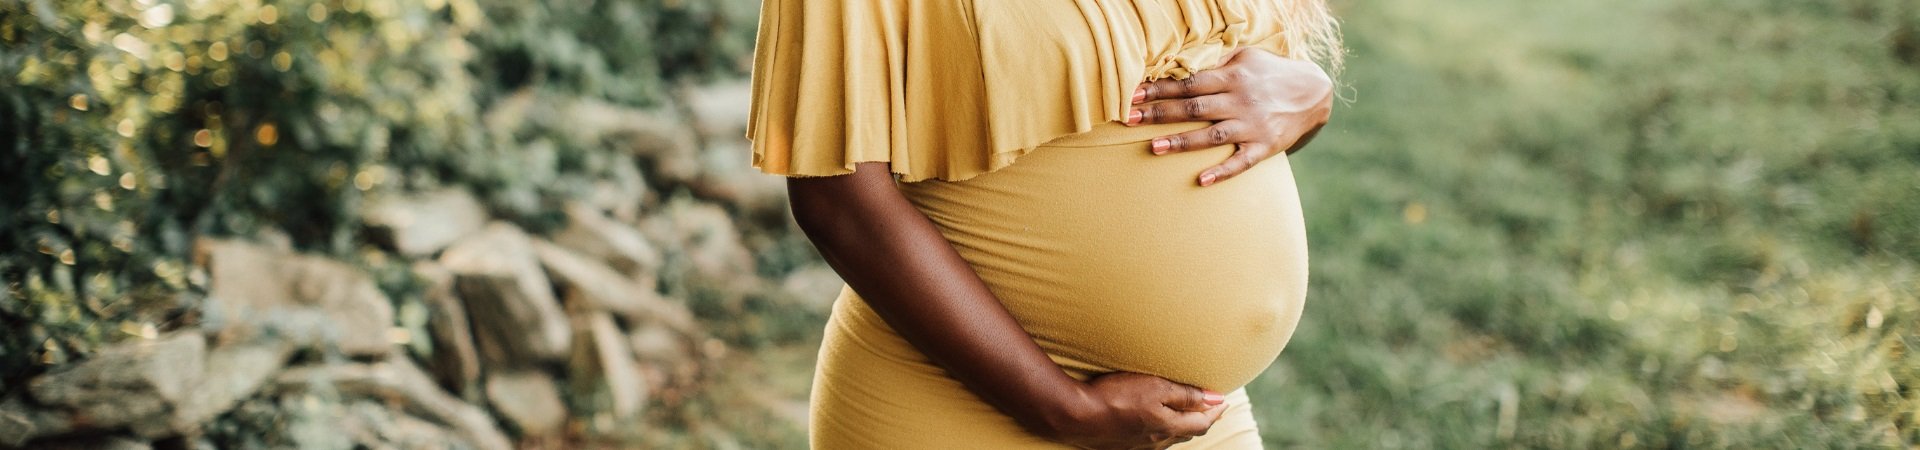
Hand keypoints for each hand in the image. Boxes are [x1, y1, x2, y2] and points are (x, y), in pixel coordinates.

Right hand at [1030, 372, 1228, 449]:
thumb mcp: (1156, 388)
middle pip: (1187, 432)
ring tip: (1186, 415)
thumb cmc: (1117, 397)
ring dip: (1182, 426)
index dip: (1215, 411)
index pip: (1202, 422)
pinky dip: (1162, 430)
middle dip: (1201, 419)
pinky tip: (1155, 425)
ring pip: (1169, 438)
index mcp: (1169, 427)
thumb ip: (1186, 395)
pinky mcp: (1123, 444)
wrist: (1077, 416)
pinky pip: (1152, 440)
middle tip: (1210, 408)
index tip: (1223, 400)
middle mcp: (1157, 441)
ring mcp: (1139, 445)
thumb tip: (1216, 399)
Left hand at [1125, 47, 1333, 185]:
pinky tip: (1202, 180)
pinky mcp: (1265, 146)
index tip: (1133, 94)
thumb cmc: (1270, 73)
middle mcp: (1240, 100)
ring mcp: (1253, 125)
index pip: (1189, 83)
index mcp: (1232, 77)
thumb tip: (1179, 66)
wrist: (1314, 93)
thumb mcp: (1246, 58)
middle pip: (1194, 108)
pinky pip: (1242, 161)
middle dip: (1160, 113)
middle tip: (1130, 119)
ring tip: (1153, 147)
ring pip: (1212, 135)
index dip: (1160, 88)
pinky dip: (1223, 171)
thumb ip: (1215, 63)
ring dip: (1182, 142)